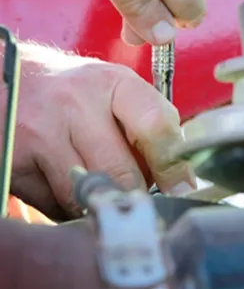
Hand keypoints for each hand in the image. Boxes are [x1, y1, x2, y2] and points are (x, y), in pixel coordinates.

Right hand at [9, 48, 194, 219]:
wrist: (8, 80)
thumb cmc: (76, 92)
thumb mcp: (117, 92)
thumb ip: (152, 127)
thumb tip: (179, 183)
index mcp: (112, 83)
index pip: (154, 125)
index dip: (172, 166)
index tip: (181, 190)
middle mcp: (74, 104)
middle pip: (122, 172)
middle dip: (136, 194)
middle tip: (141, 200)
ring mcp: (40, 133)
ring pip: (87, 195)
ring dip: (101, 203)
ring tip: (101, 187)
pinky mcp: (14, 162)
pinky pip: (53, 206)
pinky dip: (67, 208)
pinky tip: (67, 187)